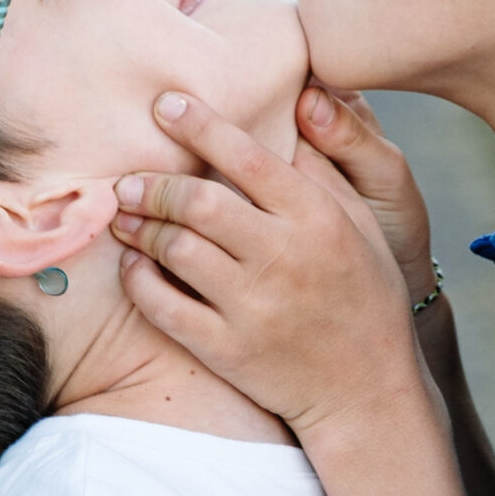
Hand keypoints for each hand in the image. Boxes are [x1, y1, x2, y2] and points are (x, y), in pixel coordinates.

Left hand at [113, 92, 426, 438]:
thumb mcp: (364, 226)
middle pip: (198, 202)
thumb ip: (323, 171)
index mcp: (317, 218)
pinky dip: (139, 281)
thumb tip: (294, 110)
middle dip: (154, 185)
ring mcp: (254, 307)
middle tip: (130, 181)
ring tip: (126, 217)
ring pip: (175, 250)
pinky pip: (164, 307)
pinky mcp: (228, 350)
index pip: (248, 158)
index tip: (166, 105)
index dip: (200, 125)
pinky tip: (134, 266)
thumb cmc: (366, 297)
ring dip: (140, 228)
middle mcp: (284, 257)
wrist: (368, 391)